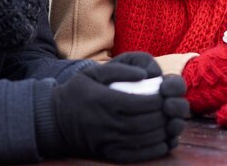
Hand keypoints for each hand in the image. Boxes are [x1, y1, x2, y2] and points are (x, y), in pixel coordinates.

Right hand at [51, 51, 186, 162]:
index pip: (139, 102)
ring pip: (143, 138)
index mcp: (104, 101)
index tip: (164, 94)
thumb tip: (144, 74)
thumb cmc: (77, 92)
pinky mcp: (109, 153)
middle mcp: (106, 122)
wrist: (56, 120)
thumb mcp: (91, 73)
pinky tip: (163, 141)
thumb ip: (118, 70)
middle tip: (170, 107)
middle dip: (163, 115)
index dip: (157, 99)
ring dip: (162, 131)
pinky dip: (154, 149)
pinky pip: (136, 155)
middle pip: (144, 121)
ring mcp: (108, 140)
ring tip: (169, 121)